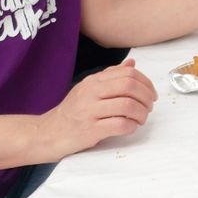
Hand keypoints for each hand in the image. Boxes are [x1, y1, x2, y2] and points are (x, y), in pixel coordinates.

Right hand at [38, 59, 156, 158]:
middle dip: (146, 97)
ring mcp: (89, 112)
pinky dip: (131, 126)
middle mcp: (91, 93)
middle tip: (149, 107)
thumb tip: (132, 63)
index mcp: (93, 81)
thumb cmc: (71, 112)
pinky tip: (130, 127)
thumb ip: (111, 76)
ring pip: (127, 105)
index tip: (151, 94)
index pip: (128, 73)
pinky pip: (119, 125)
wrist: (46, 134)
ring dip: (141, 113)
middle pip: (129, 86)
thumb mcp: (88, 89)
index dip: (146, 82)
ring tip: (141, 119)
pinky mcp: (89, 131)